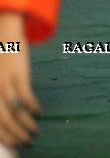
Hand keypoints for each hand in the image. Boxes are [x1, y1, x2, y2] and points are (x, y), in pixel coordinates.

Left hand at [0, 13, 39, 148]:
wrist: (4, 34)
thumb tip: (11, 113)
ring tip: (34, 130)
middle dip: (15, 134)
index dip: (3, 135)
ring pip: (14, 112)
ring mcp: (4, 83)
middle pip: (3, 120)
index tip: (15, 143)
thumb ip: (1, 95)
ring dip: (25, 124)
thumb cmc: (1, 58)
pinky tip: (38, 111)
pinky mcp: (18, 75)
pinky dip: (32, 106)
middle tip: (26, 141)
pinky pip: (25, 96)